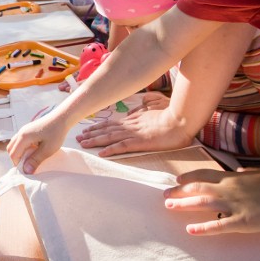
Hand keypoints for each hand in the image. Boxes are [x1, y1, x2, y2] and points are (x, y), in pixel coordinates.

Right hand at [7, 111, 68, 173]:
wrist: (61, 118)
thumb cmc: (56, 133)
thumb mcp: (47, 150)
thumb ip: (35, 160)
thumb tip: (26, 171)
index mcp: (23, 137)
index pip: (13, 154)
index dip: (18, 165)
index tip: (27, 171)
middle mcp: (21, 132)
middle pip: (11, 149)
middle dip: (16, 159)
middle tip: (27, 166)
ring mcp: (24, 130)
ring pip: (14, 144)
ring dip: (19, 153)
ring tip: (30, 159)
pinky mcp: (28, 130)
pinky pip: (19, 140)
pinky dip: (22, 148)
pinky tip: (33, 151)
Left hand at [76, 104, 195, 156]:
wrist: (180, 120)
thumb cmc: (170, 114)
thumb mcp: (155, 107)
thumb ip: (145, 108)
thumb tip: (139, 107)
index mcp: (134, 119)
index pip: (112, 123)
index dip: (99, 126)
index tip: (88, 129)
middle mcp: (130, 125)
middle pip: (107, 129)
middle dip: (92, 133)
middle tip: (79, 137)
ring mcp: (134, 133)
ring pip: (110, 137)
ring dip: (95, 140)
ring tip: (83, 143)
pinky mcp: (140, 142)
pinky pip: (122, 146)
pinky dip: (110, 149)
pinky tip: (101, 153)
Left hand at [164, 168, 259, 234]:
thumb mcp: (259, 173)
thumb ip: (246, 174)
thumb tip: (238, 172)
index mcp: (232, 177)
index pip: (204, 175)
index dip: (188, 178)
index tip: (177, 180)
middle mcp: (228, 189)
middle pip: (197, 188)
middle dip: (179, 191)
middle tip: (165, 195)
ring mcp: (234, 205)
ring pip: (202, 204)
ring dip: (184, 205)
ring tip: (169, 206)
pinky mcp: (243, 221)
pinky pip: (219, 225)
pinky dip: (203, 228)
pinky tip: (190, 230)